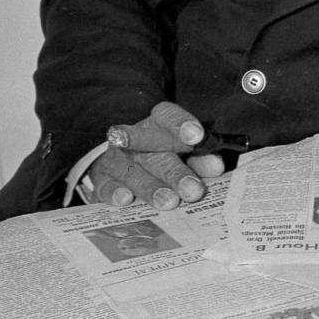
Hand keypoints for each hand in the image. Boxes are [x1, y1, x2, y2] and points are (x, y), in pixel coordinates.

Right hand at [89, 101, 224, 208]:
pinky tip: (125, 199)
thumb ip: (199, 158)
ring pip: (135, 172)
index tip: (196, 136)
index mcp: (157, 124)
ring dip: (152, 187)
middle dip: (176, 172)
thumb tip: (216, 167)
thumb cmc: (160, 156)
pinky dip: (115, 192)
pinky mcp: (103, 180)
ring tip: (169, 202)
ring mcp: (117, 159)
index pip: (167, 116)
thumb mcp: (181, 152)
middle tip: (194, 190)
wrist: (118, 164)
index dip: (181, 124)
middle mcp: (135, 139)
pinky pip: (107, 185)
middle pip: (155, 151)